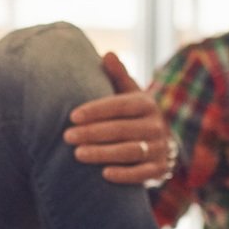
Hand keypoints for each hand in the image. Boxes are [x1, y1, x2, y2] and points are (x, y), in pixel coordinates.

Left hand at [63, 53, 173, 184]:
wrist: (160, 144)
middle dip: (93, 133)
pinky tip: (103, 175)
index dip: (97, 110)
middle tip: (67, 136)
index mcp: (147, 104)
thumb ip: (117, 75)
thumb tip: (107, 54)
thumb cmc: (134, 115)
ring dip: (103, 153)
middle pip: (122, 129)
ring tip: (77, 154)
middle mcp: (156, 125)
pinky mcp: (159, 169)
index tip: (73, 116)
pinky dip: (124, 174)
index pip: (121, 105)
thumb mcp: (129, 93)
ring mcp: (160, 148)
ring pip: (130, 151)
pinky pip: (142, 173)